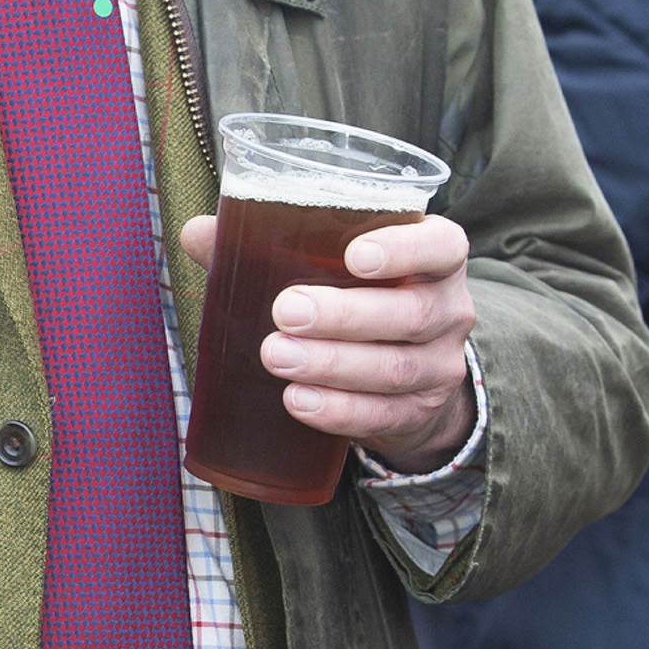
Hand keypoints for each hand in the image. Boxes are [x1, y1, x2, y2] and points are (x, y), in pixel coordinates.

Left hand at [180, 209, 476, 473]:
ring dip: (332, 365)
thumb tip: (199, 233)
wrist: (408, 372)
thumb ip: (269, 242)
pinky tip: (298, 401)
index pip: (441, 246)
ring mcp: (439, 366)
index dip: (405, 250)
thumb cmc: (359, 296)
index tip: (355, 256)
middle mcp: (449, 309)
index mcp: (436, 258)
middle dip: (344, 315)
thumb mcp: (332, 263)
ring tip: (276, 356)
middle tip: (285, 312)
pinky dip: (338, 411)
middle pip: (410, 313)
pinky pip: (383, 416)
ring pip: (394, 368)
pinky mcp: (418, 413)